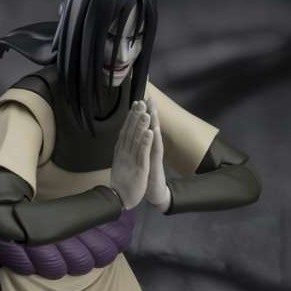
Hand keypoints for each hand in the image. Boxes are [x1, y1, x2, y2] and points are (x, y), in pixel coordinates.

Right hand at [110, 100, 153, 209]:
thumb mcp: (121, 162)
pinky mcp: (139, 169)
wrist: (119, 199)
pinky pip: (142, 153)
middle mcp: (124, 153)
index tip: (136, 103)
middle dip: (136, 117)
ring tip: (146, 112)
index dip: (131, 117)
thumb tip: (122, 137)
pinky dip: (146, 142)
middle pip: (130, 132)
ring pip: (136, 140)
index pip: (126, 131)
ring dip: (141, 126)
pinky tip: (149, 131)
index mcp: (121, 151)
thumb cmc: (122, 181)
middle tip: (141, 102)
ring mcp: (131, 160)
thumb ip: (122, 149)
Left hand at [144, 96, 171, 211]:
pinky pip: (156, 150)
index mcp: (144, 146)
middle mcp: (151, 149)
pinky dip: (154, 140)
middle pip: (151, 128)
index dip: (140, 115)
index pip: (142, 128)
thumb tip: (134, 136)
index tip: (138, 101)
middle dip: (149, 113)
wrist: (155, 192)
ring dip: (154, 122)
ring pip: (155, 136)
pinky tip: (155, 130)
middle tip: (149, 98)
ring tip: (152, 109)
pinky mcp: (156, 164)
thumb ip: (139, 147)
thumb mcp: (140, 159)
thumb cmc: (147, 174)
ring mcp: (154, 156)